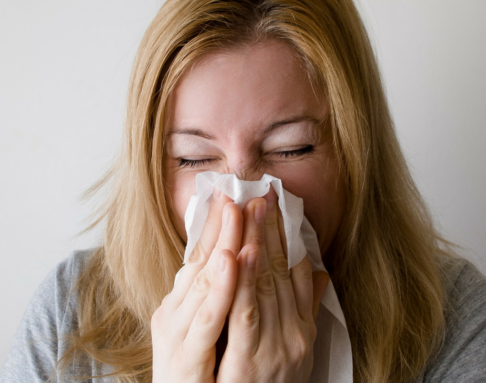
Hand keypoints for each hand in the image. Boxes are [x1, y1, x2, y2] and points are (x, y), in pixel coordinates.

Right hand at [151, 189, 242, 382]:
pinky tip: (231, 259)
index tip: (232, 195)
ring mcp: (176, 332)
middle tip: (239, 190)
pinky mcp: (185, 355)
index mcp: (180, 303)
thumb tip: (242, 266)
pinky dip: (220, 287)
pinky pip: (207, 318)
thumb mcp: (208, 330)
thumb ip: (225, 299)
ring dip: (223, 243)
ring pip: (203, 280)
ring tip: (237, 212)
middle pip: (201, 259)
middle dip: (224, 224)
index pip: (200, 255)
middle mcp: (173, 311)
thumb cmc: (199, 371)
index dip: (217, 224)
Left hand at [217, 188, 329, 382]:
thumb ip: (306, 308)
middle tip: (262, 193)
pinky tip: (239, 253)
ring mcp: (275, 348)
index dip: (282, 237)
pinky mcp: (251, 364)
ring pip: (264, 286)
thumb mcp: (297, 347)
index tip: (274, 205)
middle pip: (279, 272)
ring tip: (252, 209)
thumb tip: (317, 271)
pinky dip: (244, 283)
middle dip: (269, 230)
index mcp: (301, 327)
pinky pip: (246, 316)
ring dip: (258, 244)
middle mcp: (293, 334)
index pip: (292, 272)